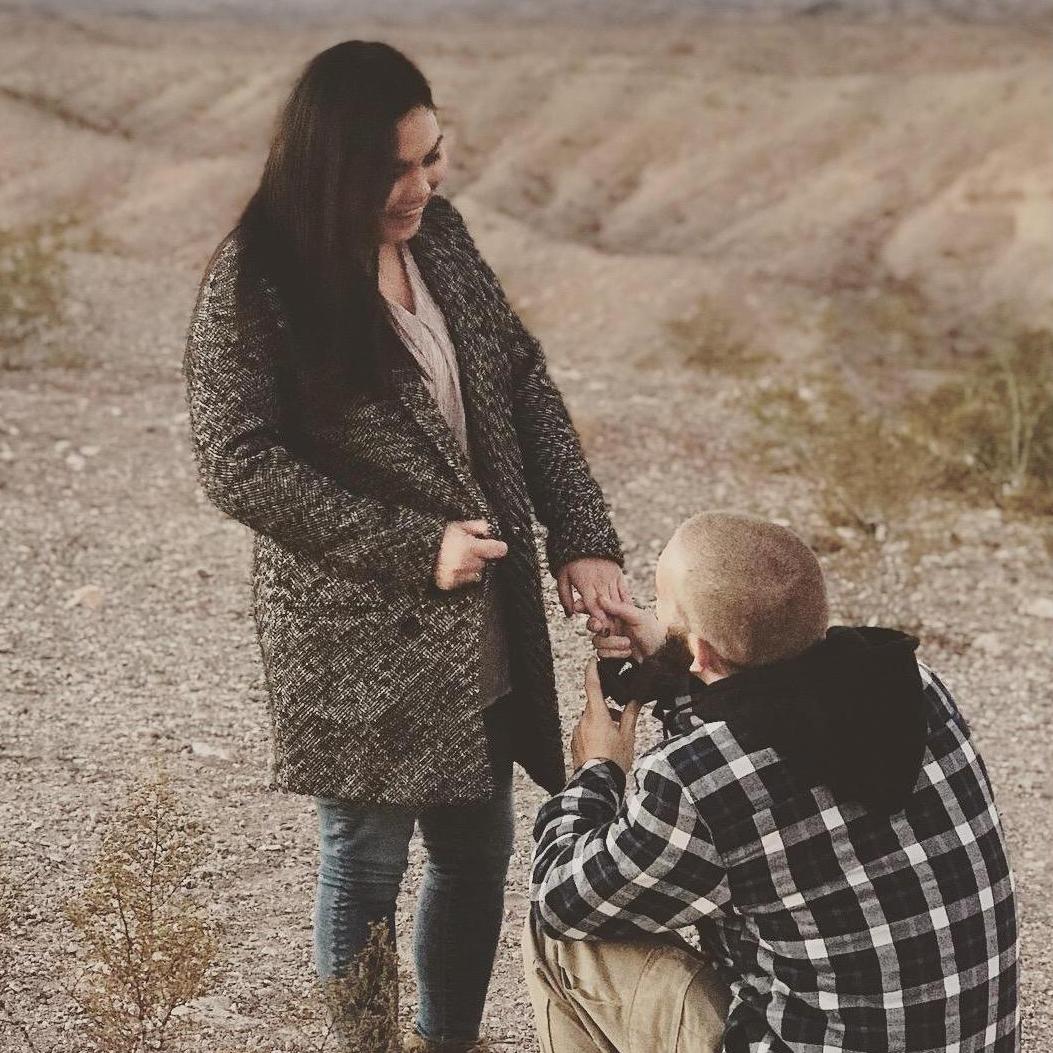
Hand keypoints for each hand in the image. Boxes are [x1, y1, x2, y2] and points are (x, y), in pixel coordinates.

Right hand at [434, 519, 507, 590]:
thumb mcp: (456, 525)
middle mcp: (465, 562)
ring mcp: (457, 575)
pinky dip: (463, 576)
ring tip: (461, 559)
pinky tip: (456, 568)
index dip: (499, 548)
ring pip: (477, 573)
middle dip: (480, 557)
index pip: (496, 550)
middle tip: (470, 550)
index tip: (500, 547)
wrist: (418, 553)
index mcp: (469, 546)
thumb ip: (476, 526)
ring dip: (472, 568)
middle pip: (484, 562)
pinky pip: (465, 582)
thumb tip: (489, 529)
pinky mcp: (449, 584)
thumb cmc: (438, 537)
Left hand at [556, 557, 631, 630]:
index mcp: (586, 583)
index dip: (599, 619)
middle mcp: (601, 581)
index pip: (594, 606)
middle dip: (611, 622)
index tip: (602, 632)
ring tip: (622, 629)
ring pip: (618, 600)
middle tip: (614, 636)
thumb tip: (570, 615)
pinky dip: (627, 603)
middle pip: (608, 606)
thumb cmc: (570, 559)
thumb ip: (565, 596)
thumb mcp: (562, 576)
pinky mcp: (619, 574)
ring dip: (620, 616)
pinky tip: (628, 614)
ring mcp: (611, 578)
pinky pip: (625, 591)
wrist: (584, 536)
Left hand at [570, 657, 641, 774]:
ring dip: (601, 723)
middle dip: (607, 709)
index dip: (593, 670)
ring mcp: (577, 733)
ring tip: (615, 739)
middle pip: (594, 706)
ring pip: (590, 720)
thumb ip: (630, 715)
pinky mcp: (575, 744)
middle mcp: (583, 720)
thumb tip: (635, 700)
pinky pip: (585, 732)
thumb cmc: (614, 760)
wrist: (597, 783)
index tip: (593, 660)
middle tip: (620, 720)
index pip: (592, 685)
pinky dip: (595, 734)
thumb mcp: (627, 736)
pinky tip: (605, 747)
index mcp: (597, 715)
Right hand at [585, 596, 664, 662]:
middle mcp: (611, 625)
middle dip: (594, 626)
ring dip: (612, 643)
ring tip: (627, 643)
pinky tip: (627, 652)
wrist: (660, 655)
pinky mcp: (611, 653)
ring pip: (596, 641)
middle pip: (590, 624)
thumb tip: (600, 598)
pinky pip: (602, 654)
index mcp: (616, 612)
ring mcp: (610, 640)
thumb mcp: (638, 616)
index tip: (580, 607)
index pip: (596, 607)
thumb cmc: (653, 631)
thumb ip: (618, 607)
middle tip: (602, 628)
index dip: (584, 605)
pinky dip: (615, 653)